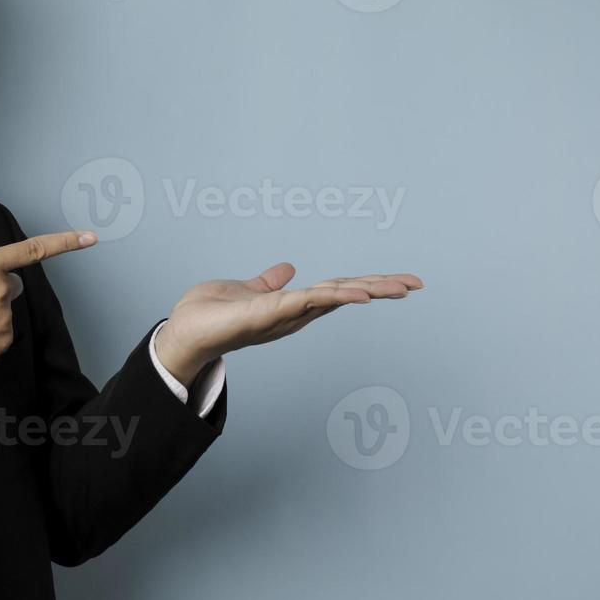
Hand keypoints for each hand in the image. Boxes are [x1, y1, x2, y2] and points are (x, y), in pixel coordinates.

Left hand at [153, 263, 423, 386]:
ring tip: (400, 287)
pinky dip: (331, 297)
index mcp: (293, 304)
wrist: (182, 332)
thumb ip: (269, 282)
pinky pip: (305, 302)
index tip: (401, 280)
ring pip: (333, 297)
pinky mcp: (267, 313)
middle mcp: (294, 312)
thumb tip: (288, 268)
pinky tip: (356, 295)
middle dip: (381, 288)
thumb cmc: (209, 315)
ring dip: (366, 290)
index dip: (368, 283)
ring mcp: (284, 314)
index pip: (338, 289)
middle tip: (417, 283)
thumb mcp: (246, 290)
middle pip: (345, 294)